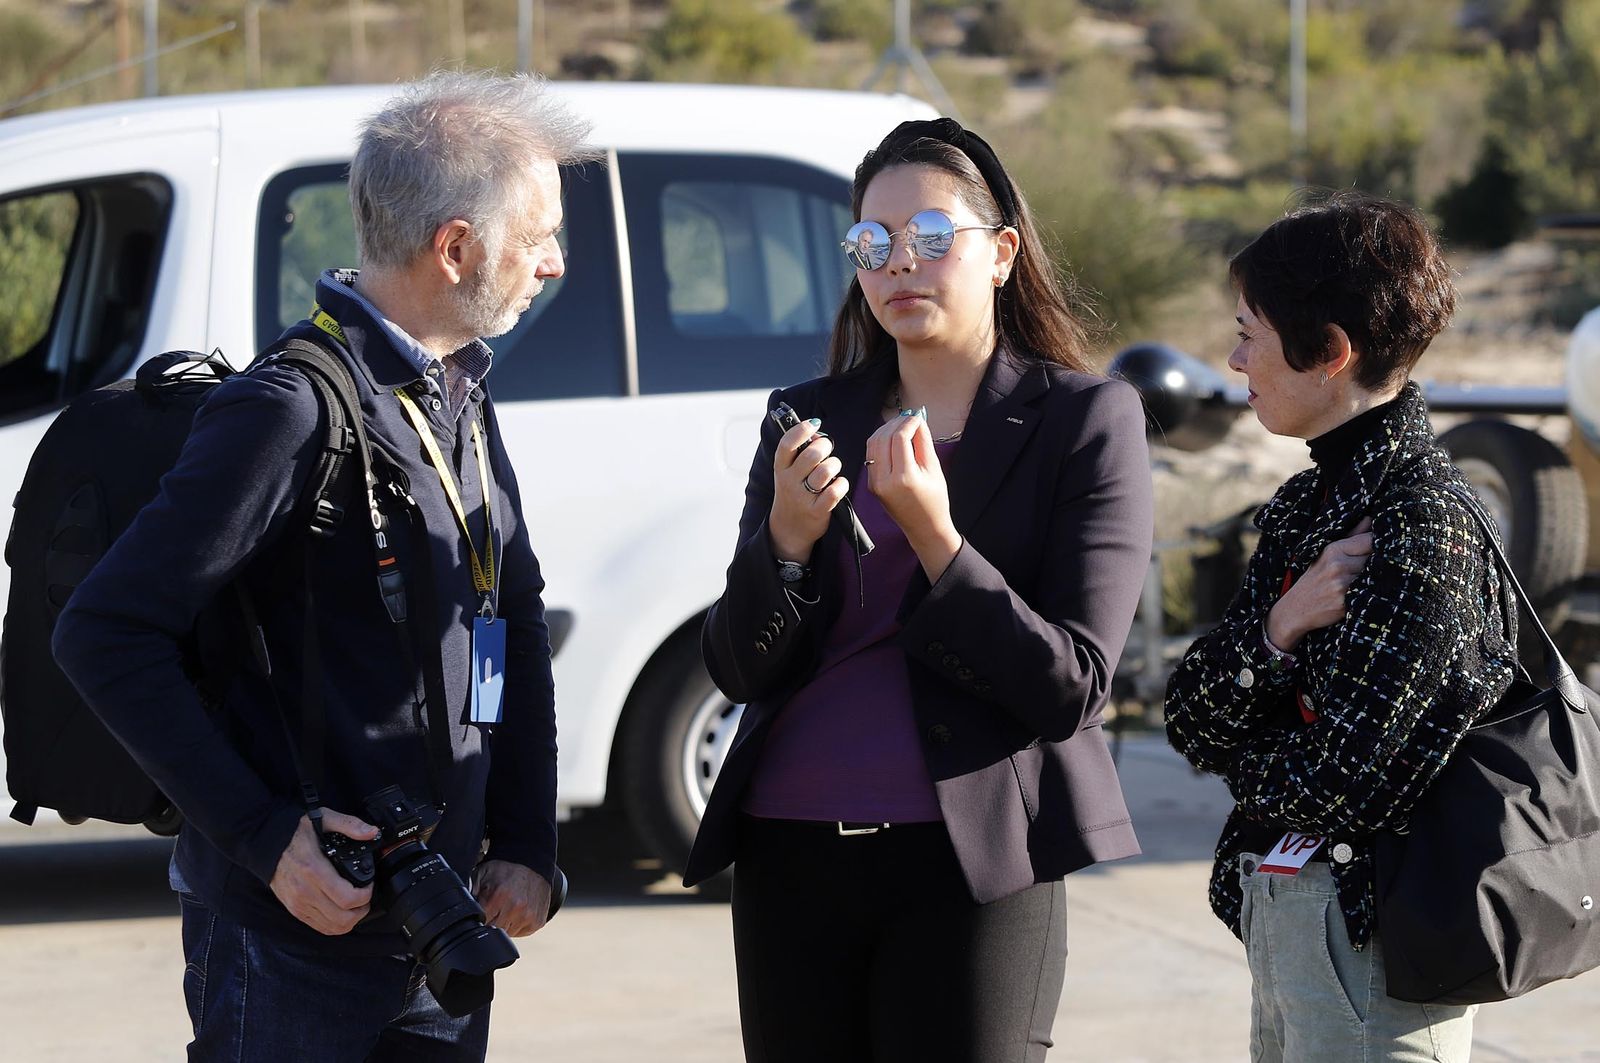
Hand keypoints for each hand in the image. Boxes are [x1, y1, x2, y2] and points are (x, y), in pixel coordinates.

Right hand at [269, 810, 378, 934]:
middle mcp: (305, 891)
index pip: (347, 898)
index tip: (369, 885)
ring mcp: (298, 903)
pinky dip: (334, 924)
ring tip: (355, 905)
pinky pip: (319, 927)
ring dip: (350, 920)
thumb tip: (371, 832)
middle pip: (343, 919)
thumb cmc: (295, 832)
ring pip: (332, 927)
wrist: (264, 842)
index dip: (366, 895)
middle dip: (361, 911)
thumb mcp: (323, 818)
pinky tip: (341, 911)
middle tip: (365, 897)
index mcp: (314, 870)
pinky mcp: (294, 909)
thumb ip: (349, 825)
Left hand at [474, 860, 551, 937]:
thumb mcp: (481, 874)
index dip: (478, 919)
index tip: (482, 911)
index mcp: (498, 897)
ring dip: (505, 924)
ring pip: (507, 934)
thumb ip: (469, 893)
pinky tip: (517, 910)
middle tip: (495, 907)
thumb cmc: (506, 869)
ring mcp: (528, 917)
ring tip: (507, 907)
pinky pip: (521, 932)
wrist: (532, 863)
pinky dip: (517, 925)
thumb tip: (461, 909)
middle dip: (491, 922)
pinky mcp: (537, 921)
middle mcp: (515, 908)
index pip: (480, 924)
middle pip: (494, 931)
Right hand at [768, 416, 848, 560]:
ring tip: (833, 469)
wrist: (788, 528)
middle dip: (825, 447)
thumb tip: (816, 432)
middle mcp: (789, 482)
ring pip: (826, 471)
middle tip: (827, 449)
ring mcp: (802, 497)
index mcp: (780, 468)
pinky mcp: (817, 511)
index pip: (787, 444)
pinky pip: (835, 490)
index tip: (813, 424)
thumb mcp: (787, 472)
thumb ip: (799, 452)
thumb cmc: (793, 492)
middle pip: (812, 455)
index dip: (801, 430)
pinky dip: (842, 484)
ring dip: (835, 465)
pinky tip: (838, 484)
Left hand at [865, 411, 960, 580]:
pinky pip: (871, 455)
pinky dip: (880, 442)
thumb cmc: (935, 500)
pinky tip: (893, 439)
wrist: (924, 527)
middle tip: (909, 418)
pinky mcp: (871, 484)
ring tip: (902, 425)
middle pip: (883, 438)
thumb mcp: (934, 469)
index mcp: (904, 478)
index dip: (908, 422)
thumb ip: (924, 442)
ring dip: (886, 430)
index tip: (918, 417)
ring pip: (873, 444)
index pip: (899, 438)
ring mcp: (874, 483)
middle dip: (896, 423)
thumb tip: (917, 419)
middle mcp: (885, 480)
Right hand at [1266, 517, 1373, 650]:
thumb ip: (1351, 536)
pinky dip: (1371, 594)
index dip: (1381, 544)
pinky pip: (1369, 593)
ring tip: (1369, 583)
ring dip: (1376, 579)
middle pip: (1376, 558)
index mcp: (1333, 549)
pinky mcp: (1346, 602)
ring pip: (1375, 576)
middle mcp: (1338, 565)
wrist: (1295, 610)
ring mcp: (1342, 584)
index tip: (1386, 548)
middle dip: (1379, 563)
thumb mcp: (1327, 554)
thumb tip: (1370, 518)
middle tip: (1377, 569)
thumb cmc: (1314, 579)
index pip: (1370, 539)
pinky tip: (1365, 595)